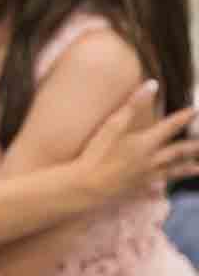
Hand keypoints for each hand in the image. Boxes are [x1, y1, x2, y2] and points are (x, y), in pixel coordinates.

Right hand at [73, 81, 198, 201]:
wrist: (87, 187)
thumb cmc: (97, 153)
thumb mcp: (113, 124)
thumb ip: (133, 104)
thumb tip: (153, 84)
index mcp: (146, 142)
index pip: (171, 126)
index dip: (184, 117)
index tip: (195, 111)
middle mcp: (152, 160)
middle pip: (178, 152)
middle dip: (194, 146)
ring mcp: (146, 177)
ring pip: (173, 172)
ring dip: (188, 168)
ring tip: (198, 168)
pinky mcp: (137, 190)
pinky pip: (154, 189)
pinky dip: (160, 188)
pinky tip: (162, 191)